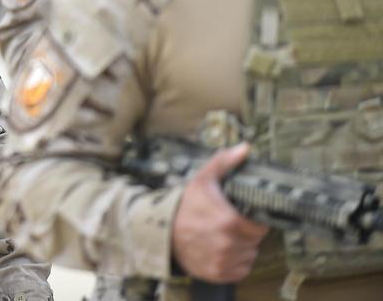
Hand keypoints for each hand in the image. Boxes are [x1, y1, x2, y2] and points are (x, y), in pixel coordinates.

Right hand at [170, 143, 268, 282]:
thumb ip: (225, 163)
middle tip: (231, 225)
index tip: (243, 216)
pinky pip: (240, 271)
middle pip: (255, 242)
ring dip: (242, 249)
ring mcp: (223, 261)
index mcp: (230, 221)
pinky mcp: (218, 274)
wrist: (160, 230)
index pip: (260, 226)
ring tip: (225, 238)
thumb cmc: (184, 205)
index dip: (254, 221)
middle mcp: (229, 244)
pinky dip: (235, 263)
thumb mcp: (203, 180)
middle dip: (247, 233)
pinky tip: (222, 252)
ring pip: (248, 256)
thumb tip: (246, 147)